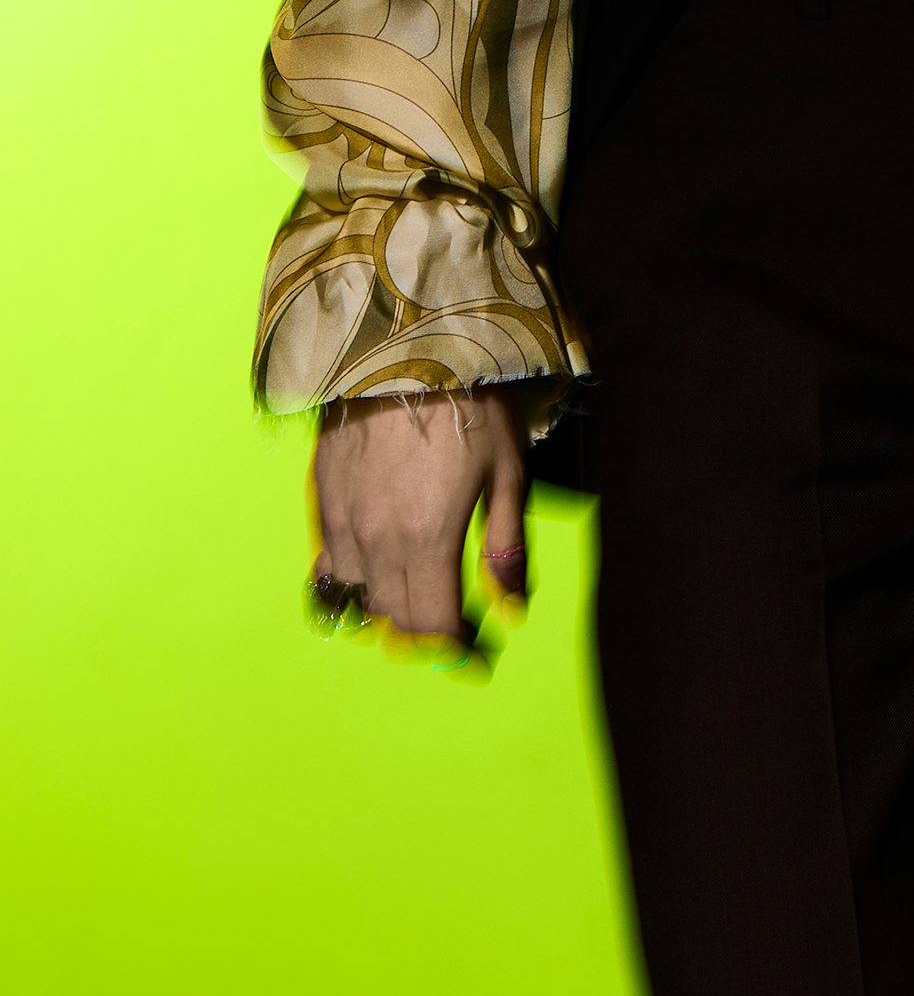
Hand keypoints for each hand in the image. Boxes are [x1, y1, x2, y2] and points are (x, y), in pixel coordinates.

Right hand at [309, 386, 532, 654]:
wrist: (403, 342)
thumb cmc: (469, 401)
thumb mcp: (507, 471)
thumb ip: (505, 546)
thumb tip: (511, 609)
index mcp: (429, 540)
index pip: (434, 630)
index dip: (458, 653)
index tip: (477, 653)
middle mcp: (377, 542)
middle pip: (395, 624)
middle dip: (428, 635)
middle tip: (455, 623)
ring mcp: (342, 522)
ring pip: (356, 602)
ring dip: (387, 612)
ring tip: (417, 593)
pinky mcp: (321, 499)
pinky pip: (327, 566)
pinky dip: (351, 582)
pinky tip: (375, 567)